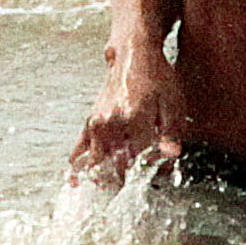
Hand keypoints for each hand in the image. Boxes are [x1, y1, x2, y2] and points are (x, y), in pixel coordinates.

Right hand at [72, 39, 183, 179]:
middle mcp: (111, 121)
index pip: (140, 159)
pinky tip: (73, 182)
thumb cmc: (156, 78)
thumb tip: (171, 154)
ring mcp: (96, 122)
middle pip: (113, 166)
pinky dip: (76, 166)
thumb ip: (171, 131)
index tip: (156, 170)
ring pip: (92, 162)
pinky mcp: (89, 121)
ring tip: (106, 189)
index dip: (149, 169)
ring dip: (100, 178)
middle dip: (122, 181)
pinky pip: (78, 148)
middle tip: (129, 185)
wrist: (133, 55)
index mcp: (134, 117)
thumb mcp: (172, 102)